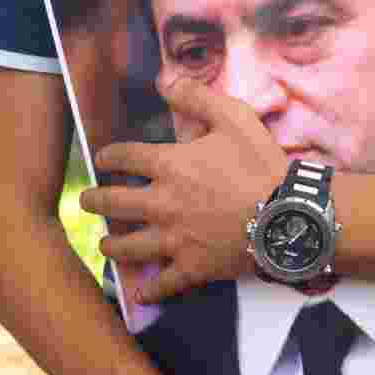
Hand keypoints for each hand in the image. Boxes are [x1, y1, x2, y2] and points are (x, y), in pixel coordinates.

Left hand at [81, 75, 287, 302]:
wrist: (287, 214)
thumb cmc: (262, 164)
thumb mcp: (234, 117)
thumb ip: (197, 97)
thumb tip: (165, 80)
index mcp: (169, 166)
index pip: (126, 157)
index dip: (110, 156)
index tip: (103, 158)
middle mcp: (163, 204)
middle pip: (115, 203)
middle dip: (96, 201)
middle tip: (87, 202)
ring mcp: (175, 239)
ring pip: (131, 246)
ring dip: (113, 244)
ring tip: (104, 244)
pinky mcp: (193, 267)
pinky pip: (165, 283)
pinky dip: (151, 291)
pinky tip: (141, 294)